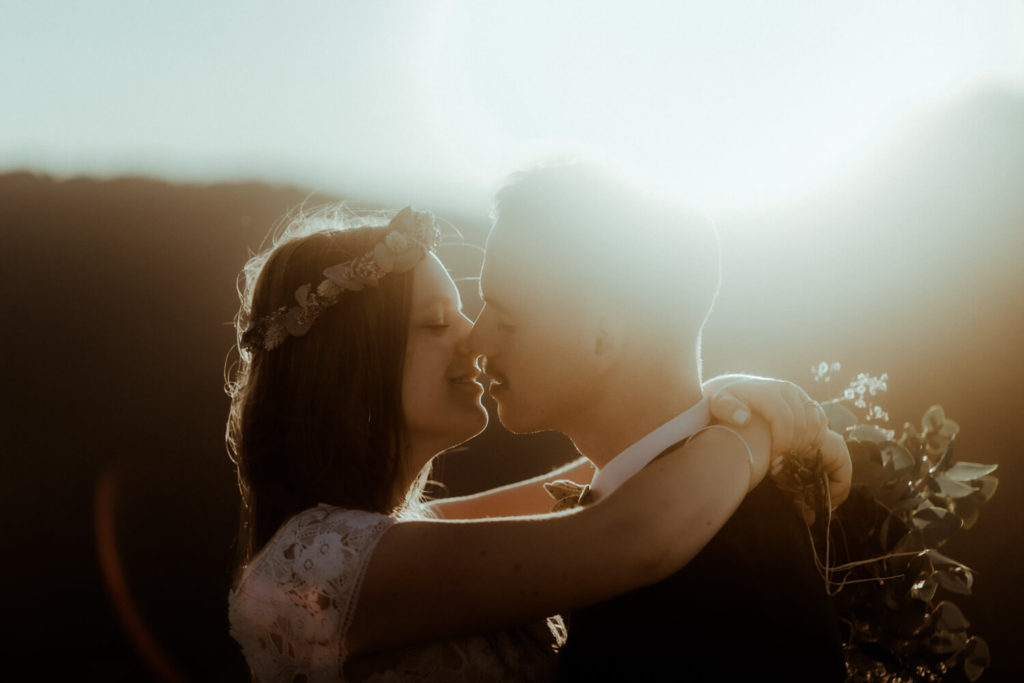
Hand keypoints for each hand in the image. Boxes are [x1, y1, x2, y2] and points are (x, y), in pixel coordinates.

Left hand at [704, 374, 850, 514]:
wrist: (739, 389)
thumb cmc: (727, 401)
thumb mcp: (719, 403)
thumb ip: (727, 409)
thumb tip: (743, 418)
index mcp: (768, 391)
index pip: (785, 419)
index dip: (783, 444)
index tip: (774, 463)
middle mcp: (787, 390)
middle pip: (803, 423)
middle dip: (795, 448)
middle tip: (784, 466)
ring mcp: (800, 395)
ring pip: (816, 422)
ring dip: (808, 444)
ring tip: (792, 460)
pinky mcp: (807, 402)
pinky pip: (820, 422)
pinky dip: (815, 439)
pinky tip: (800, 453)